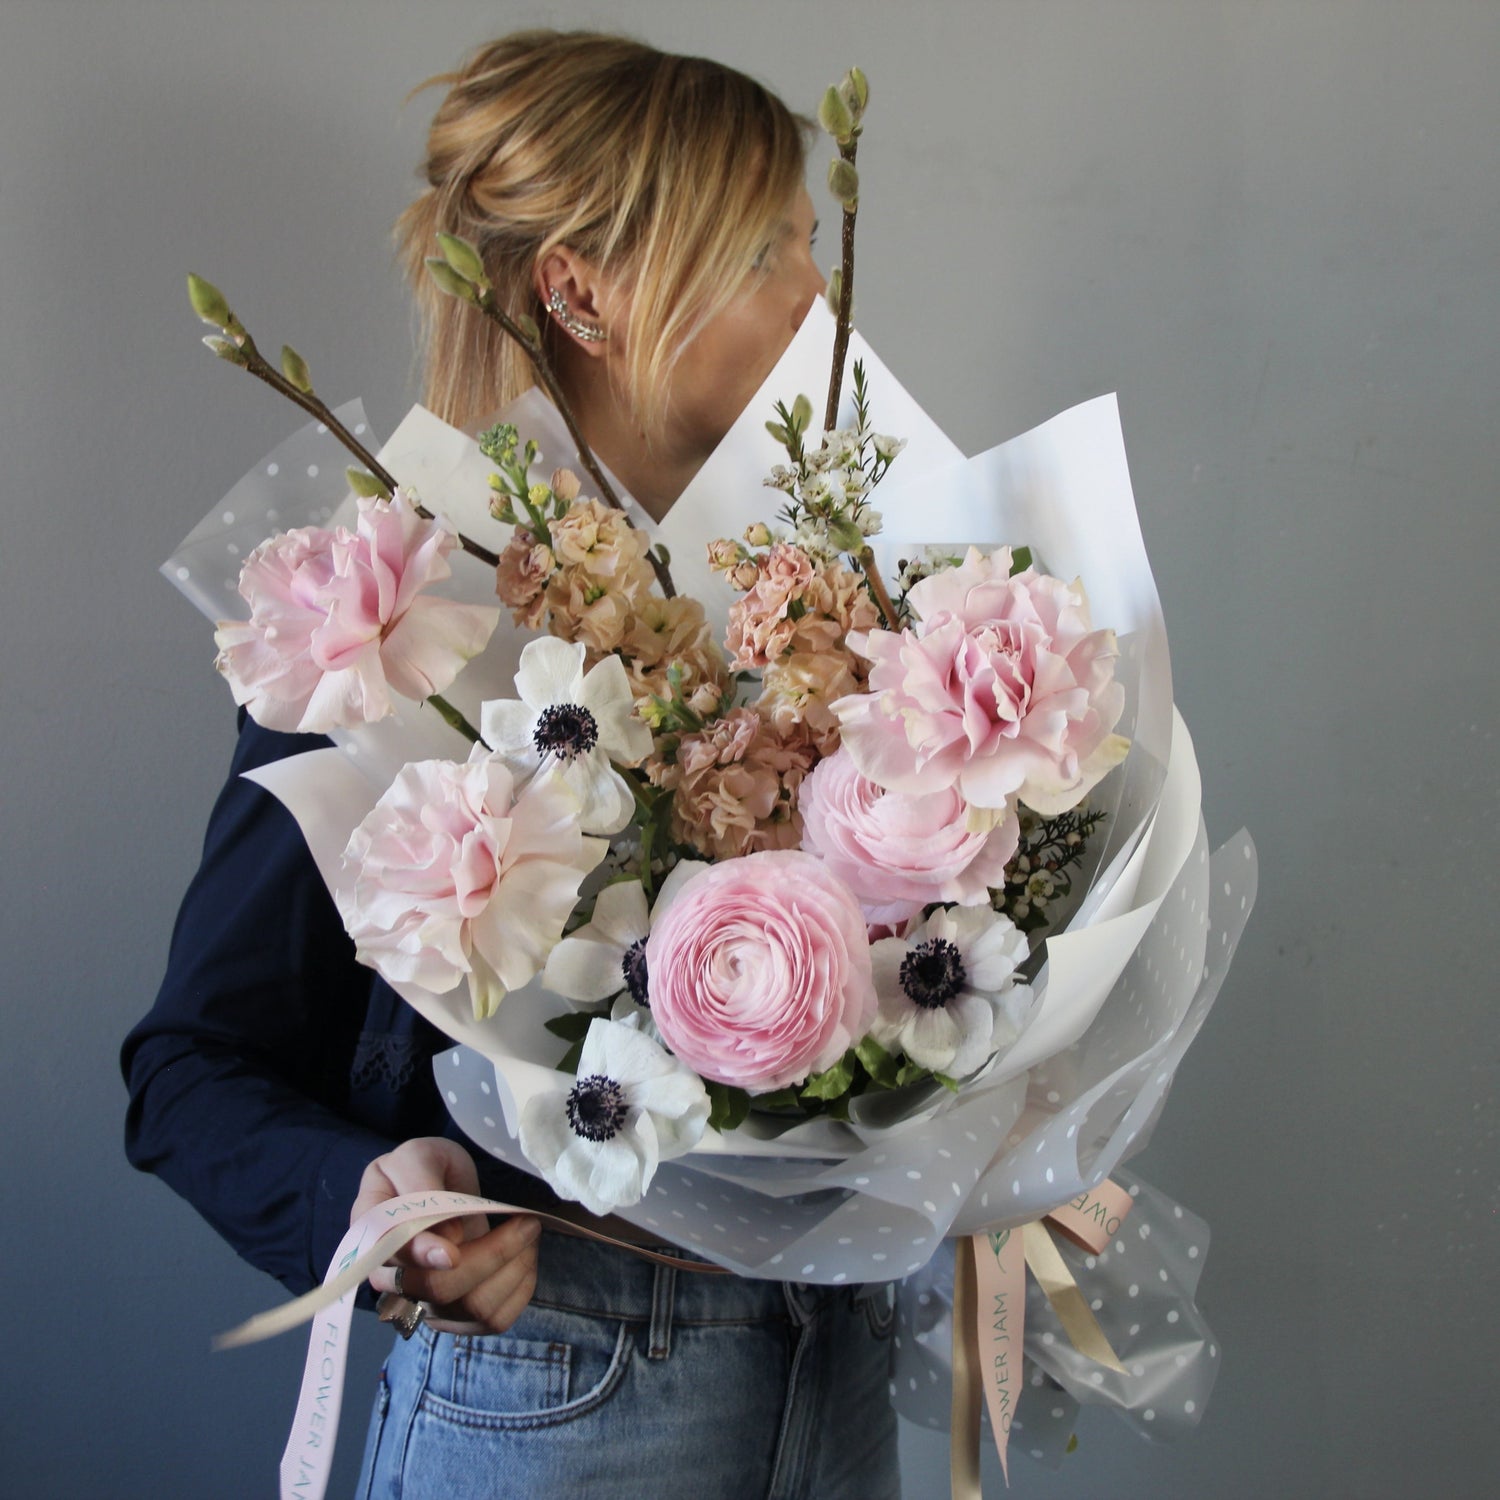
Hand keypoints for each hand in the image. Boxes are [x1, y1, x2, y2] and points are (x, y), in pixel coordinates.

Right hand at [352, 1136, 540, 1335]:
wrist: (445, 1186)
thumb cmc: (428, 1168)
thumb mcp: (422, 1156)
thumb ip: (423, 1185)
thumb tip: (447, 1237)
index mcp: (372, 1232)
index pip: (389, 1257)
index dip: (422, 1255)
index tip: (454, 1250)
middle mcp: (391, 1277)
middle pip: (438, 1289)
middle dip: (490, 1256)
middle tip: (525, 1222)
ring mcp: (422, 1302)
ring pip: (472, 1308)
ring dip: (512, 1269)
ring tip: (528, 1231)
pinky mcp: (454, 1318)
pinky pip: (493, 1320)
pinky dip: (520, 1288)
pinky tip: (524, 1256)